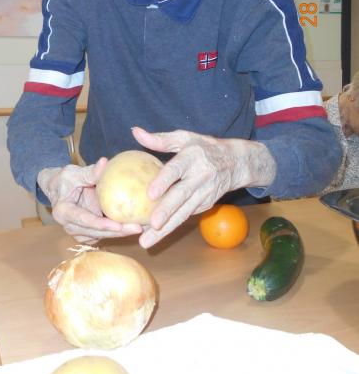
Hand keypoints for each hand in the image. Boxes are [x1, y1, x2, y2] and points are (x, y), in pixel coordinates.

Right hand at [37, 159, 142, 244]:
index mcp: (64, 212)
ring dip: (121, 233)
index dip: (101, 225)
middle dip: (118, 232)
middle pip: (96, 232)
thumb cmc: (65, 180)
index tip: (118, 225)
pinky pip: (104, 235)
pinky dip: (119, 232)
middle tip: (138, 228)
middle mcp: (70, 226)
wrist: (58, 190)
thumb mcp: (74, 173)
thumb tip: (105, 162)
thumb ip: (90, 172)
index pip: (84, 220)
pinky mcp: (88, 234)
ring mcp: (78, 233)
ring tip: (142, 228)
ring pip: (102, 236)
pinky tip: (135, 226)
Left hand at [131, 126, 275, 248]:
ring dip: (166, 229)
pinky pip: (185, 217)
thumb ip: (160, 139)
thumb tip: (135, 132)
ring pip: (184, 213)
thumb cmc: (203, 147)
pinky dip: (170, 227)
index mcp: (193, 157)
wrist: (237, 162)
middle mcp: (200, 177)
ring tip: (147, 241)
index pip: (177, 170)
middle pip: (182, 196)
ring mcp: (204, 194)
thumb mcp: (185, 138)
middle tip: (151, 224)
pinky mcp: (204, 205)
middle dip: (167, 212)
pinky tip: (154, 236)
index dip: (164, 181)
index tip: (150, 193)